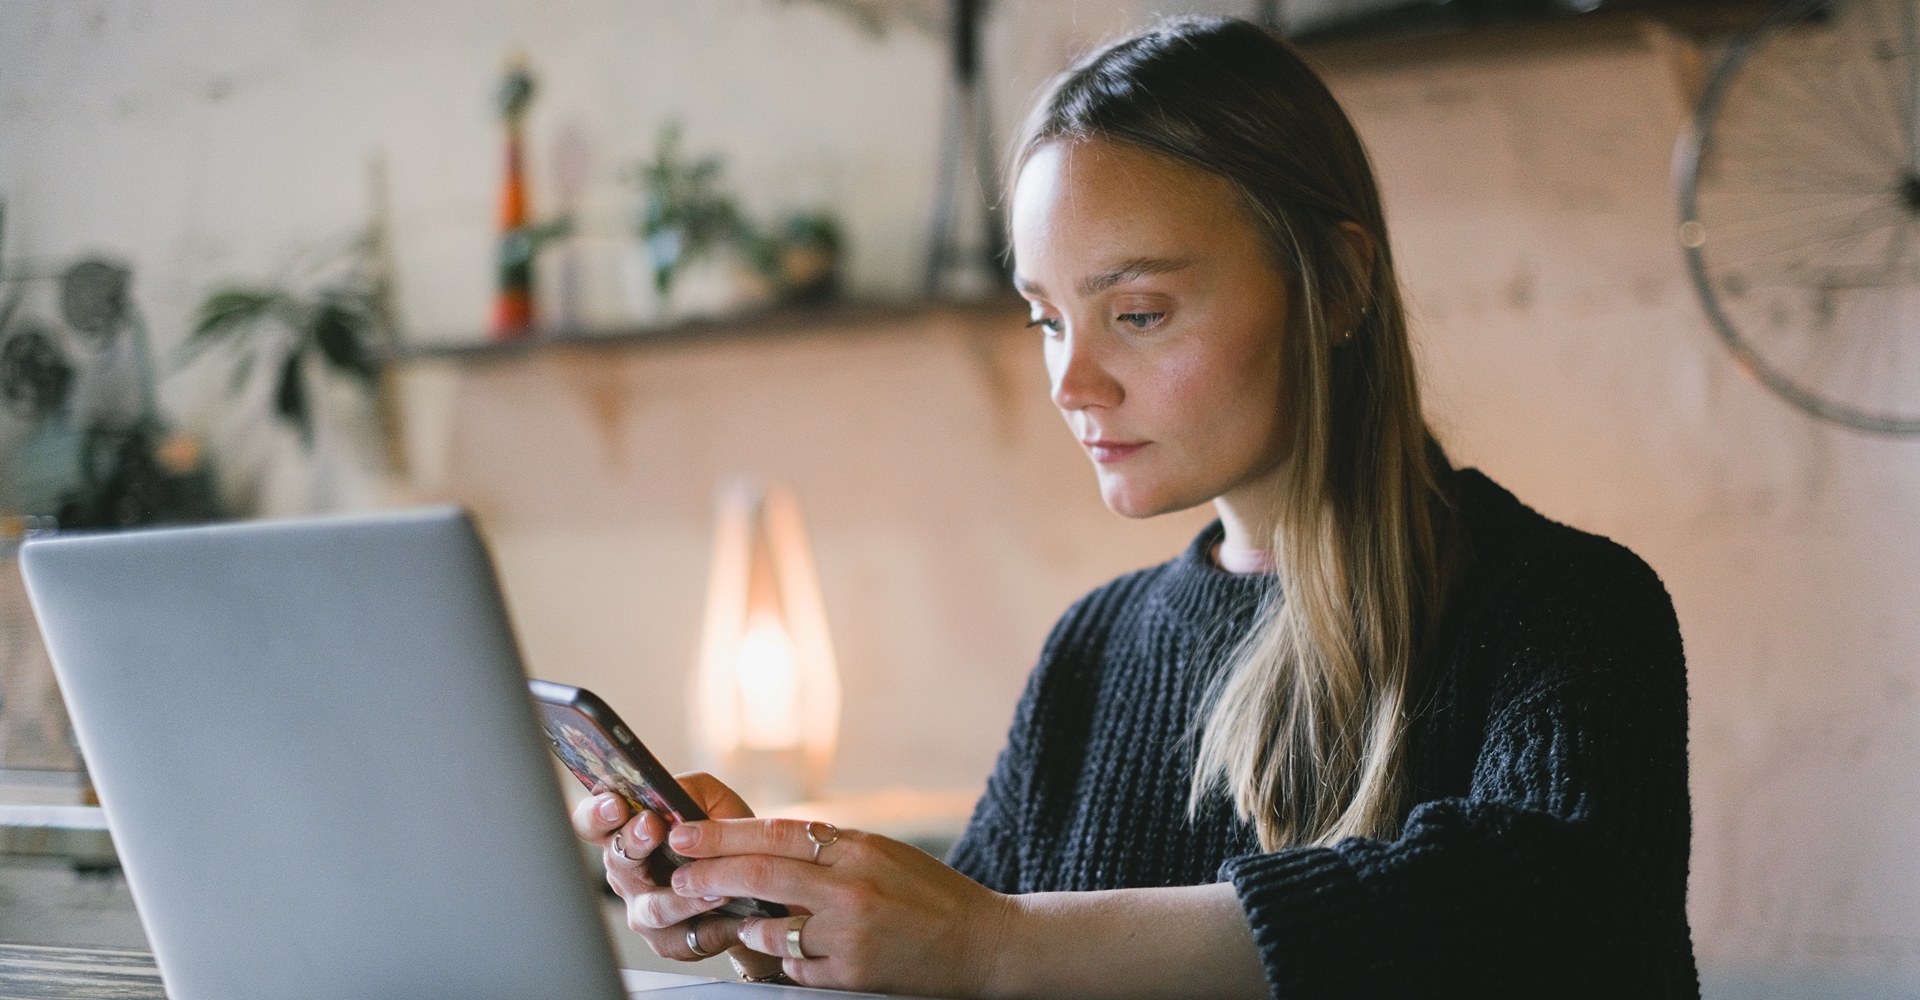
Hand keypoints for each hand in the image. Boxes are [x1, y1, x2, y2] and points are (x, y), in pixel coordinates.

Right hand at [569, 772, 782, 978]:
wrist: (755, 880)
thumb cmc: (724, 835)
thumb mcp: (712, 800)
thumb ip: (691, 789)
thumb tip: (670, 793)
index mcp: (628, 835)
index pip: (593, 823)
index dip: (596, 814)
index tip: (615, 803)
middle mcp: (627, 874)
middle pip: (617, 861)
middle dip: (634, 841)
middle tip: (652, 826)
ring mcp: (643, 910)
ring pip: (653, 908)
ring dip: (683, 897)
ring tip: (714, 886)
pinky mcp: (669, 941)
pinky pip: (687, 937)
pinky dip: (714, 925)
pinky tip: (733, 915)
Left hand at [664, 817, 1013, 995]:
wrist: (983, 942)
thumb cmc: (933, 895)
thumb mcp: (884, 854)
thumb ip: (830, 850)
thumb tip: (767, 845)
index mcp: (858, 847)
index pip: (775, 832)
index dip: (722, 834)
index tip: (685, 834)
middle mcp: (851, 887)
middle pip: (760, 874)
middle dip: (709, 875)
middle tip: (678, 877)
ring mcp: (848, 933)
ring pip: (769, 928)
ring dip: (746, 926)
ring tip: (739, 922)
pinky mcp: (851, 973)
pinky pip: (794, 967)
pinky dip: (786, 959)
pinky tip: (793, 953)